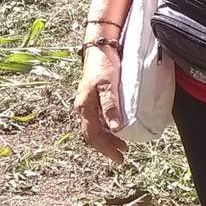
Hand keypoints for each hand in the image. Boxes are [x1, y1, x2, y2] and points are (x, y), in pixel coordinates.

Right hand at [73, 45, 126, 163]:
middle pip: (93, 134)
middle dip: (106, 146)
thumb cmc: (104, 64)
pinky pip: (97, 119)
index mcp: (85, 106)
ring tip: (122, 145)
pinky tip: (116, 128)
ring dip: (107, 138)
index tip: (119, 158)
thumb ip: (111, 106)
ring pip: (95, 127)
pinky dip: (107, 128)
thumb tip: (115, 128)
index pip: (94, 135)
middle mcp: (83, 107)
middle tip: (122, 156)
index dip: (106, 148)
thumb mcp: (109, 85)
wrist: (100, 48)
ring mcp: (87, 103)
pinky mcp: (93, 97)